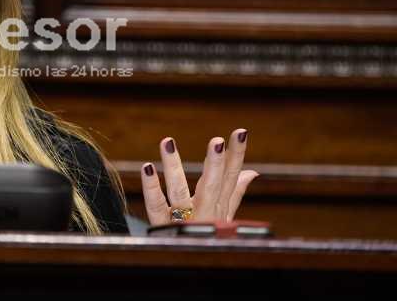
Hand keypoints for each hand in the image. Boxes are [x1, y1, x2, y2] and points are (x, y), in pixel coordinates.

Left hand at [140, 128, 258, 226]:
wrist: (190, 268)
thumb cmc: (207, 236)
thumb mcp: (223, 217)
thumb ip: (234, 193)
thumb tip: (252, 171)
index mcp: (218, 207)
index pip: (231, 178)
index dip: (236, 155)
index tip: (241, 132)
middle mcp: (203, 213)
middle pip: (211, 186)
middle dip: (215, 164)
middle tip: (216, 140)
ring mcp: (182, 220)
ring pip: (179, 192)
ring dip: (174, 166)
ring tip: (167, 142)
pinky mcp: (161, 225)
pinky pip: (155, 206)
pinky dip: (151, 187)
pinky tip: (147, 168)